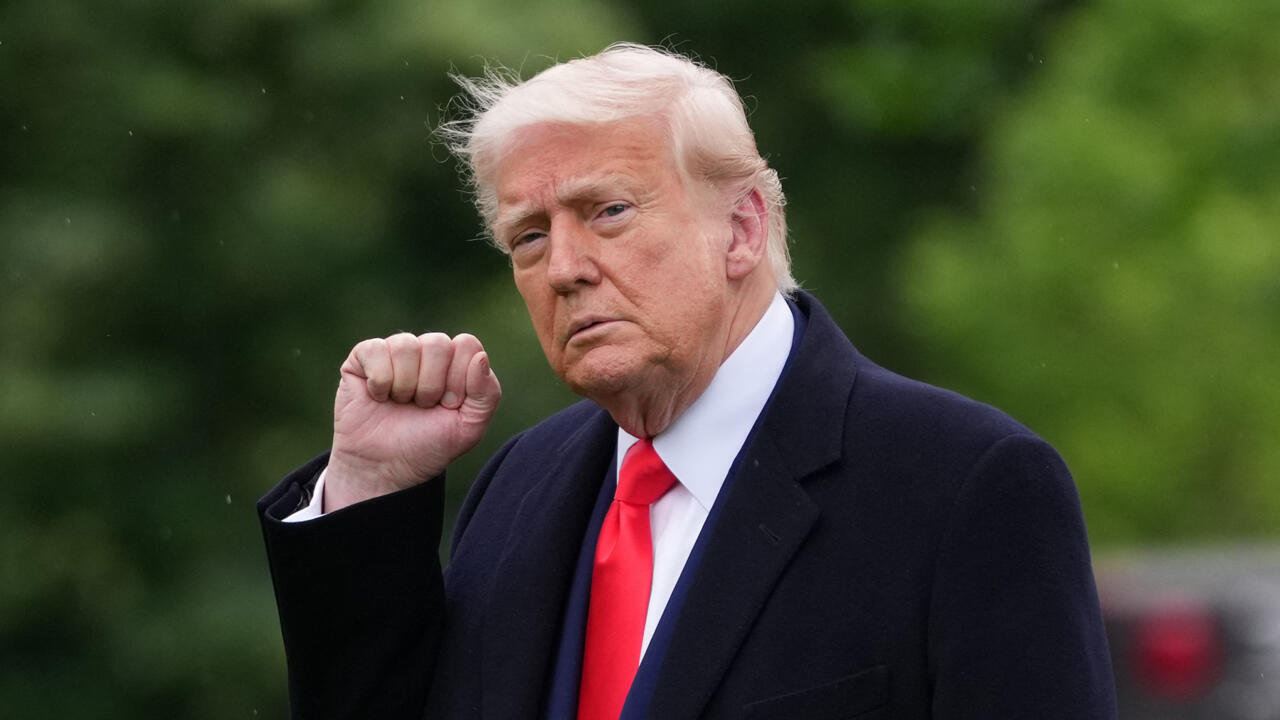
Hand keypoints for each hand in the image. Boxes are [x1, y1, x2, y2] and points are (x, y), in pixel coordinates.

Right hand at [324, 332, 500, 511]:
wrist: (385, 468)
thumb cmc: (428, 445)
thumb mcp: (470, 428)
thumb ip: (487, 394)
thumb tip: (480, 357)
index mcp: (455, 362)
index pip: (466, 344)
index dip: (459, 379)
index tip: (449, 405)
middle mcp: (425, 351)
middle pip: (438, 343)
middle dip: (432, 385)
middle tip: (423, 406)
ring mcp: (394, 352)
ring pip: (406, 345)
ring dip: (405, 385)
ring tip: (401, 403)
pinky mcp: (362, 358)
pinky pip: (374, 350)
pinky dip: (379, 381)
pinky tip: (379, 397)